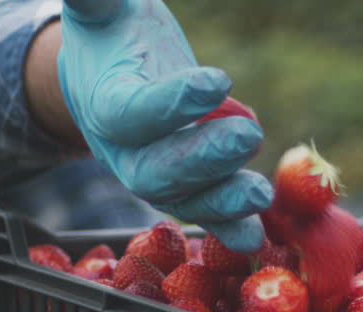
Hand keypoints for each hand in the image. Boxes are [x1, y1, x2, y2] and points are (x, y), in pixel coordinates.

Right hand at [57, 0, 271, 250]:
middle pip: (154, 171)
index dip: (172, 104)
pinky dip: (229, 228)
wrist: (106, 73)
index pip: (131, 112)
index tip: (221, 80)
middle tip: (249, 136)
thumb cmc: (110, 33)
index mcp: (102, 101)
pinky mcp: (180, 189)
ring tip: (261, 193)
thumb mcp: (101, 10)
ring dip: (222, 202)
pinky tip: (256, 237)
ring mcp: (149, 175)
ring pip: (181, 200)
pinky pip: (202, 214)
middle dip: (202, 160)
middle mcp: (121, 150)